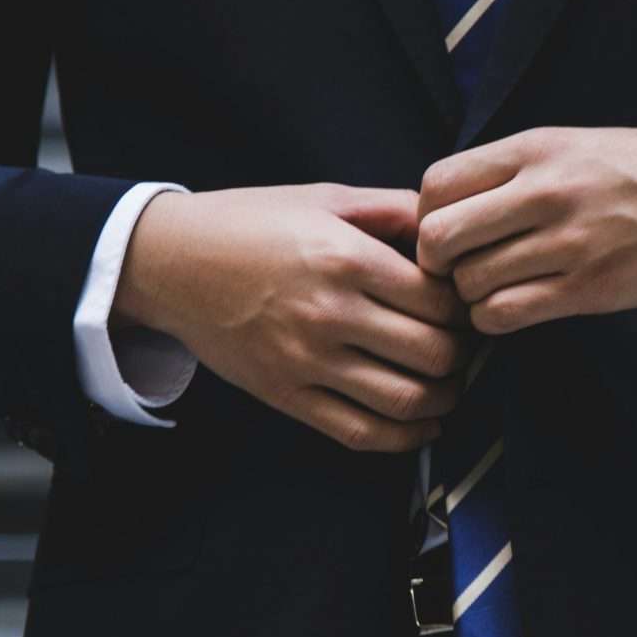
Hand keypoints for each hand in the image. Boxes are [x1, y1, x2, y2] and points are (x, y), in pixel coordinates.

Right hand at [113, 183, 471, 452]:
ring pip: (406, 400)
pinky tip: (422, 424)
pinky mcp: (286, 395)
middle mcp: (329, 313)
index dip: (465, 306)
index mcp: (345, 258)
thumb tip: (450, 227)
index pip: (439, 300)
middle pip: (434, 353)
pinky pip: (360, 432)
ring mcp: (306, 361)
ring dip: (444, 398)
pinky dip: (405, 438)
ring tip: (449, 384)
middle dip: (462, 353)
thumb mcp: (325, 198)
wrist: (171, 263)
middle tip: (463, 344)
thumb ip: (393, 209)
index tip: (464, 304)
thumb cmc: (251, 223)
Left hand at [416, 125, 636, 334]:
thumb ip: (513, 171)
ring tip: (495, 288)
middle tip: (459, 269)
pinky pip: (506, 315)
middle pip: (438, 238)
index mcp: (536, 148)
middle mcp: (546, 191)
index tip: (448, 231)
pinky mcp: (592, 288)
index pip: (435, 184)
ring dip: (470, 296)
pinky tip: (516, 307)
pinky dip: (496, 319)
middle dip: (437, 263)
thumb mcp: (573, 144)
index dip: (426, 216)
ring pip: (469, 284)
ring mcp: (570, 242)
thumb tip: (445, 208)